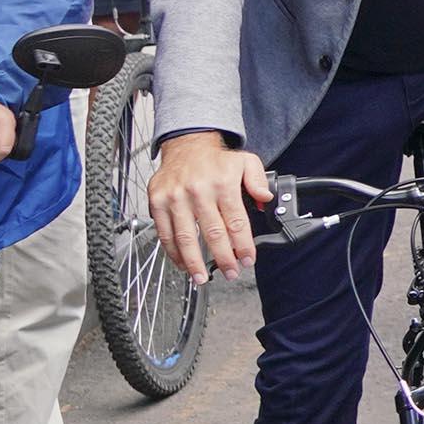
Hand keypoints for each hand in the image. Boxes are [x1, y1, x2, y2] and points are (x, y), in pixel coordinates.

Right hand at [149, 134, 273, 279]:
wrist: (185, 145)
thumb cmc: (216, 160)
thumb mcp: (246, 162)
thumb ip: (258, 181)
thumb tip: (266, 198)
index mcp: (223, 184)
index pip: (236, 221)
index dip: (243, 245)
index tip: (248, 260)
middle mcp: (198, 192)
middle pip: (212, 233)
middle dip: (223, 258)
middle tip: (231, 273)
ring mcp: (175, 198)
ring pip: (185, 237)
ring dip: (194, 262)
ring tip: (202, 278)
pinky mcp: (157, 202)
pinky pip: (165, 233)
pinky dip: (173, 252)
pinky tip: (182, 264)